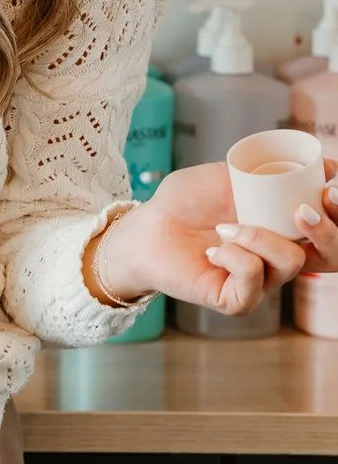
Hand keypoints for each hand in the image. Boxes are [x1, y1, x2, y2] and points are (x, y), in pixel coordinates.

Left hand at [97, 159, 335, 315]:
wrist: (145, 228)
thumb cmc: (185, 201)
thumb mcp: (228, 176)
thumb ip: (271, 171)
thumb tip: (325, 163)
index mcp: (287, 228)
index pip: (333, 227)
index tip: (332, 188)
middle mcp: (281, 257)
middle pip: (332, 254)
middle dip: (328, 231)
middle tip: (304, 210)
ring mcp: (264, 281)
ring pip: (291, 261)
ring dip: (259, 237)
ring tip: (224, 227)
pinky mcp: (240, 300)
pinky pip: (255, 276)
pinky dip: (235, 256)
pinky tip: (212, 251)